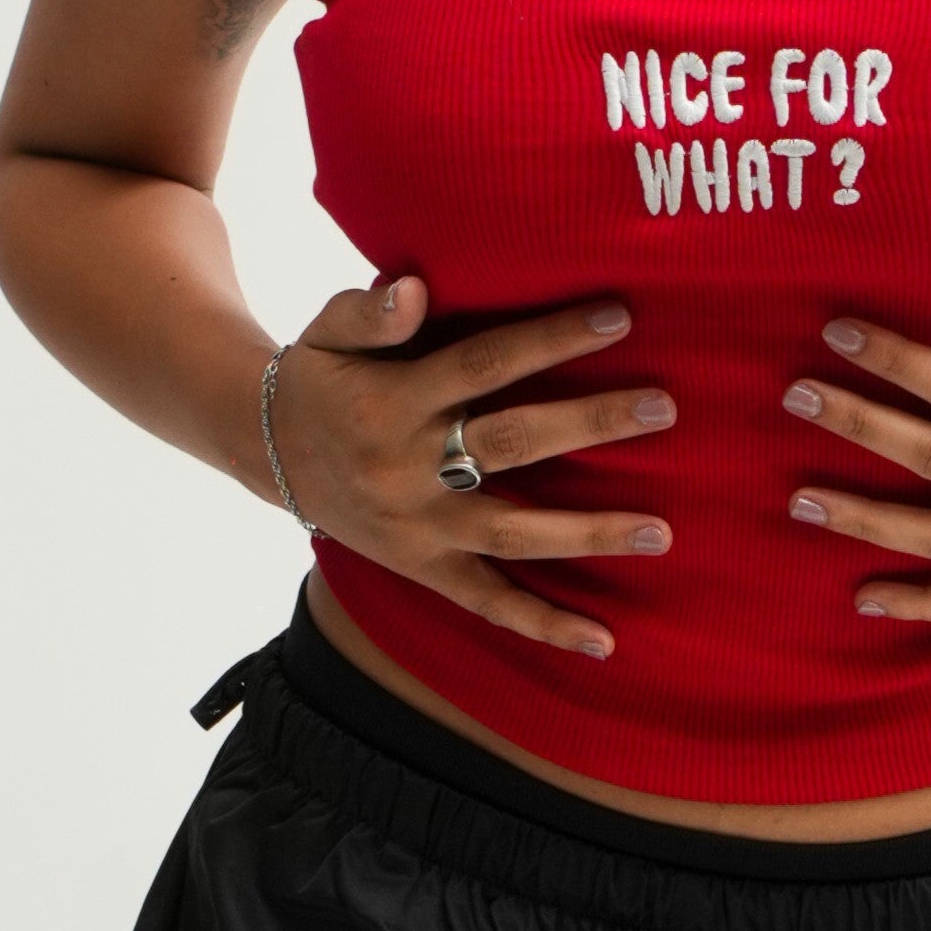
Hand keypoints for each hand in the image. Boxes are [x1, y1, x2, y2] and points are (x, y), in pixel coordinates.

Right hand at [267, 278, 674, 660]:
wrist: (267, 451)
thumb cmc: (319, 377)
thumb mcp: (327, 332)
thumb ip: (369, 310)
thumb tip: (415, 289)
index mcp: (392, 400)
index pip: (484, 364)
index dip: (550, 339)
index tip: (618, 318)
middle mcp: (407, 468)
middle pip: (512, 442)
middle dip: (590, 423)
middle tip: (663, 408)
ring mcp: (419, 527)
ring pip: (514, 533)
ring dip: (589, 534)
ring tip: (660, 531)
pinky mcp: (423, 567)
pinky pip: (488, 602)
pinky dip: (544, 625)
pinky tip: (604, 640)